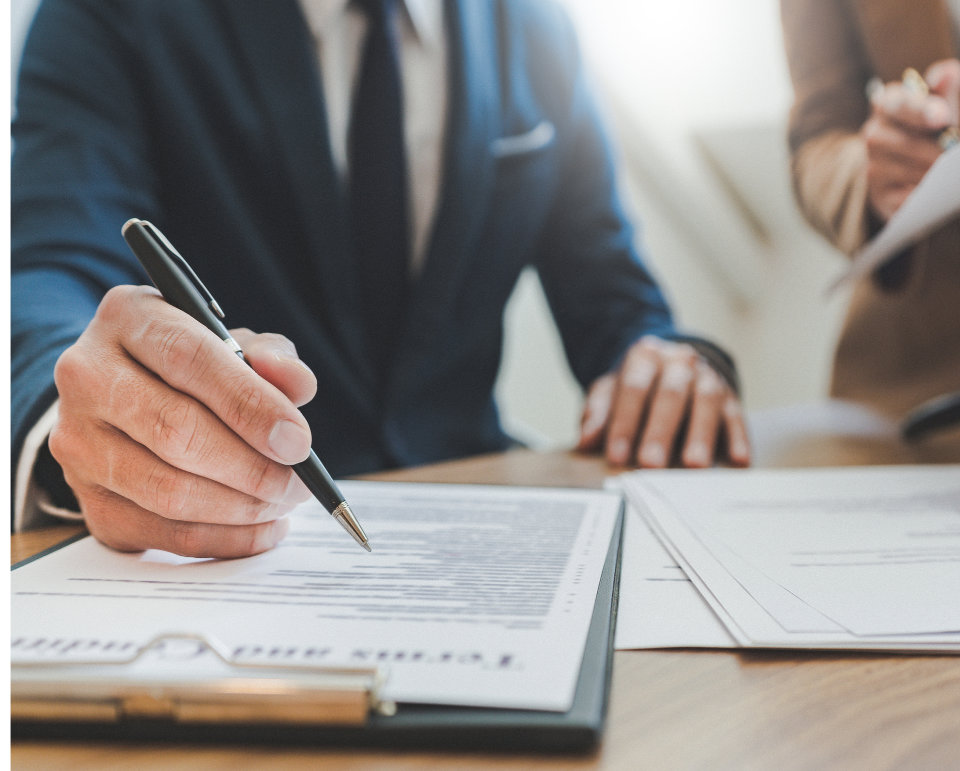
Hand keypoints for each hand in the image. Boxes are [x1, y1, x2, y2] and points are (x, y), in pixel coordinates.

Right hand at [49, 285, 317, 557]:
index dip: (250, 404)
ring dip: (241, 508)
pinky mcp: (88, 499)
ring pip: (167, 491)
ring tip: (284, 502)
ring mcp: (78, 441)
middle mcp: (87, 376)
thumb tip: (296, 384)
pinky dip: (225, 539)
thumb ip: (272, 356)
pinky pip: (162, 533)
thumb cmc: (195, 366)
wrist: (126, 396)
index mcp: (128, 318)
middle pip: (175, 431)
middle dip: (252, 467)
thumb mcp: (236, 343)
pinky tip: (264, 529)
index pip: (188, 359)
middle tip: (298, 482)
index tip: (298, 441)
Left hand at [576, 336, 749, 468]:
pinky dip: (738, 438)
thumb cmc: (637, 386)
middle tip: (651, 464)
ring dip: (701, 435)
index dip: (624, 424)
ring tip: (694, 466)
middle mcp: (679, 362)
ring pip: (706, 402)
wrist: (673, 364)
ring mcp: (707, 376)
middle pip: (670, 394)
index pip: (633, 389)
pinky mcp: (730, 396)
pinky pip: (736, 415)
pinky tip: (738, 461)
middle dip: (660, 431)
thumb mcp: (610, 391)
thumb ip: (597, 414)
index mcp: (645, 356)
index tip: (617, 456)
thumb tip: (585, 441)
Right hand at [863, 59, 959, 222]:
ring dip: (939, 173)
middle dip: (940, 150)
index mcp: (888, 102)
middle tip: (955, 152)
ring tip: (950, 172)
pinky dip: (928, 194)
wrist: (912, 164)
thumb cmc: (934, 125)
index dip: (922, 111)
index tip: (941, 118)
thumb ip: (951, 88)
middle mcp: (873, 134)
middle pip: (909, 142)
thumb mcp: (945, 102)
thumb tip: (943, 77)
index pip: (902, 104)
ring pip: (913, 171)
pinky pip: (909, 198)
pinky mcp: (880, 196)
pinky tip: (936, 190)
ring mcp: (873, 167)